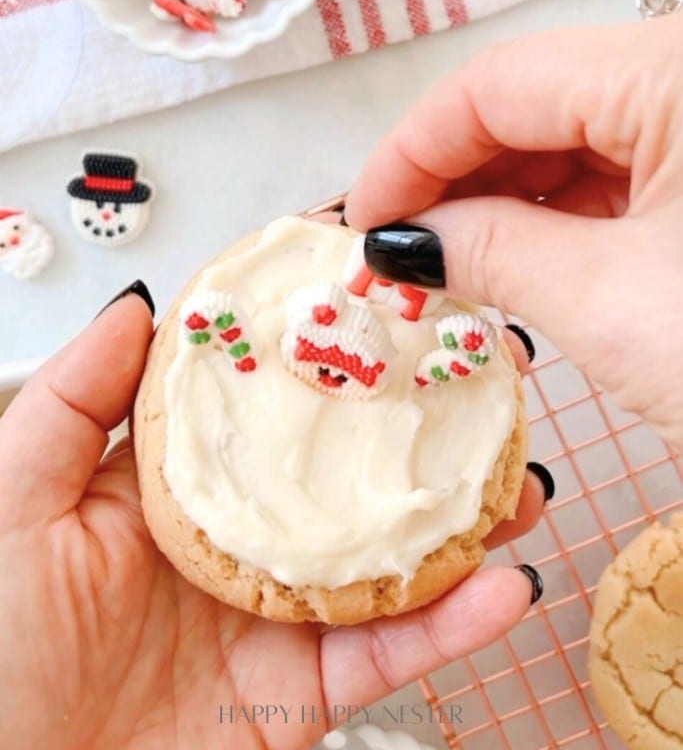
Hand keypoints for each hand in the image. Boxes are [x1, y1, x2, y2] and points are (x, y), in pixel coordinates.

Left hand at [0, 288, 544, 749]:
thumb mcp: (16, 501)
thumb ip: (74, 401)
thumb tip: (143, 308)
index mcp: (173, 483)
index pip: (261, 397)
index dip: (320, 350)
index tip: (381, 303)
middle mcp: (236, 535)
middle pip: (341, 468)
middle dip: (415, 426)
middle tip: (481, 382)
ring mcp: (276, 610)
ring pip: (385, 554)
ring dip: (459, 519)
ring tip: (517, 478)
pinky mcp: (302, 689)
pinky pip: (388, 652)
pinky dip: (451, 625)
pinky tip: (500, 588)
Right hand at [346, 13, 682, 451]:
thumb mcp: (611, 307)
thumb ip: (489, 252)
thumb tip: (401, 238)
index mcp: (673, 72)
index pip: (496, 83)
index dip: (410, 150)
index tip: (360, 220)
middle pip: (531, 103)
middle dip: (452, 180)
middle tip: (398, 256)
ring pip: (572, 139)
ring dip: (501, 202)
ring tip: (450, 271)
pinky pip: (619, 174)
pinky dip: (559, 218)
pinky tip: (517, 263)